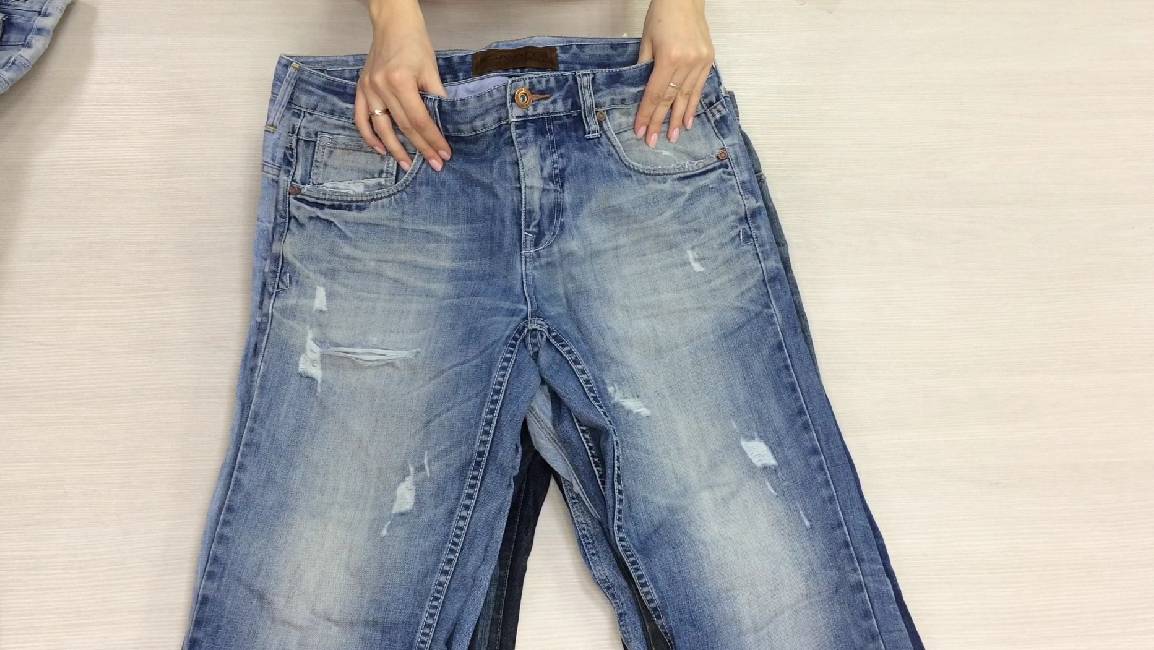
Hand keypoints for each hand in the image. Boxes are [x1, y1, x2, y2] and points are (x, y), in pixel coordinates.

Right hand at [357, 0, 450, 171]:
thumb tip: (445, 125)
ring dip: (395, 149)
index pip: (419, 119)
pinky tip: (381, 149)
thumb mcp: (431, 69)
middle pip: (403, 127)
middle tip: (434, 165)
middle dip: (421, 148)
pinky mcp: (361, 88)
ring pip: (381, 128)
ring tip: (408, 165)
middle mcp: (381, 87)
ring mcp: (368, 89)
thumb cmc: (415, 43)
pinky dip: (369, 136)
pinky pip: (361, 118)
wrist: (393, 24)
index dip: (433, 139)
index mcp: (400, 81)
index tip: (444, 154)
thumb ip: (436, 97)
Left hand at [634, 0, 714, 146]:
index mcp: (669, 58)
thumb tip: (643, 93)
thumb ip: (644, 67)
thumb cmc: (661, 16)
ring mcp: (700, 62)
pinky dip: (693, 105)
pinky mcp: (709, 60)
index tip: (641, 131)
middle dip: (661, 122)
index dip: (647, 114)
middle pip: (671, 99)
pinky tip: (689, 120)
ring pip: (687, 97)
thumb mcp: (647, 41)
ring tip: (674, 137)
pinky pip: (699, 88)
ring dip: (679, 119)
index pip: (655, 94)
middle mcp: (687, 63)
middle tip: (653, 142)